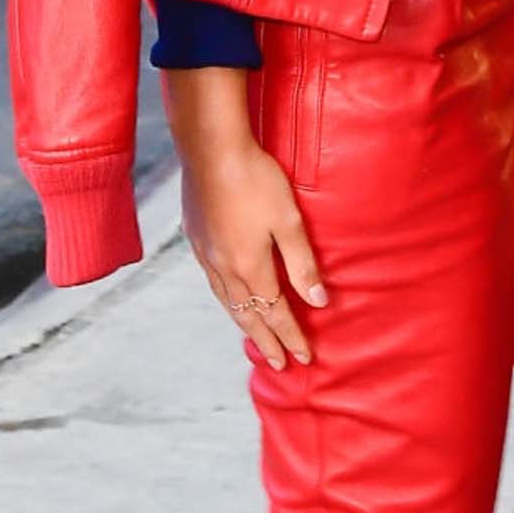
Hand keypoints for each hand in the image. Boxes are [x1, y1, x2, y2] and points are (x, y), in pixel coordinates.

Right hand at [162, 65, 326, 369]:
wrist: (211, 148)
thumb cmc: (255, 179)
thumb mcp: (288, 221)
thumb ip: (302, 264)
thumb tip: (317, 302)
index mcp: (249, 267)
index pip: (275, 313)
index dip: (291, 336)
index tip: (304, 358)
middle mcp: (224, 268)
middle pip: (247, 315)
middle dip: (266, 341)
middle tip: (279, 364)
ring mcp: (206, 254)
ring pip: (226, 302)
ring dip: (243, 323)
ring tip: (255, 339)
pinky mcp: (196, 237)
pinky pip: (213, 282)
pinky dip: (226, 300)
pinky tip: (229, 297)